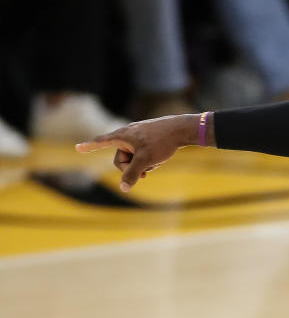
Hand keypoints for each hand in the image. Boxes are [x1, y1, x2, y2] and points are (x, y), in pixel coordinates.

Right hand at [75, 114, 200, 191]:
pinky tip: (161, 157)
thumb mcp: (145, 160)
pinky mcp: (149, 140)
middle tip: (145, 172)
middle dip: (131, 168)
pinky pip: (143, 155)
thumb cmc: (161, 142)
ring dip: (143, 165)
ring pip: (134, 159)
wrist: (182, 129)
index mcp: (122, 136)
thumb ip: (132, 174)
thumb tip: (123, 188)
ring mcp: (138, 137)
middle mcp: (128, 134)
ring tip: (156, 161)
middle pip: (120, 159)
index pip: (101, 142)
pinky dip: (150, 160)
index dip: (89, 147)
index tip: (77, 148)